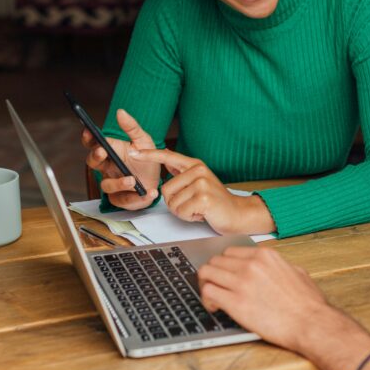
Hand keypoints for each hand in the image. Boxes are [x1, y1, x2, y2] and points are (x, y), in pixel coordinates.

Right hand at [81, 108, 159, 209]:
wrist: (158, 180)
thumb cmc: (146, 159)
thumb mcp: (144, 140)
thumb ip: (132, 127)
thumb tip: (120, 111)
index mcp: (110, 152)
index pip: (93, 144)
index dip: (88, 137)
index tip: (88, 130)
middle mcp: (107, 168)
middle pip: (93, 163)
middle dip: (96, 156)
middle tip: (103, 151)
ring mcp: (112, 183)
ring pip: (106, 185)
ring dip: (118, 183)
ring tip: (133, 180)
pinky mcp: (121, 199)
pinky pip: (122, 200)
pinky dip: (135, 198)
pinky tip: (147, 193)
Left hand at [128, 147, 275, 234]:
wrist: (237, 213)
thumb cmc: (216, 201)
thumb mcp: (199, 181)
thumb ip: (182, 171)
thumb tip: (167, 159)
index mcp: (195, 165)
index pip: (167, 156)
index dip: (148, 155)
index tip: (133, 151)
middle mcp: (198, 171)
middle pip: (165, 190)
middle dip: (175, 203)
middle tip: (192, 204)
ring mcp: (201, 184)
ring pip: (172, 203)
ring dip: (183, 212)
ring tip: (198, 208)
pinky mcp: (203, 198)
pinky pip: (181, 212)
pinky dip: (189, 217)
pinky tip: (201, 213)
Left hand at [197, 246, 331, 350]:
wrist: (311, 324)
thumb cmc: (308, 304)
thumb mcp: (297, 273)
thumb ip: (280, 266)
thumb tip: (273, 269)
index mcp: (265, 256)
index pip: (231, 252)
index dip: (225, 265)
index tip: (226, 275)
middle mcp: (251, 264)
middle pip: (216, 261)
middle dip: (213, 274)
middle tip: (216, 287)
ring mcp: (242, 282)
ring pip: (206, 273)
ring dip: (206, 285)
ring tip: (212, 297)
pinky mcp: (236, 302)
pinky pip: (208, 292)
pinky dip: (206, 299)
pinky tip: (215, 307)